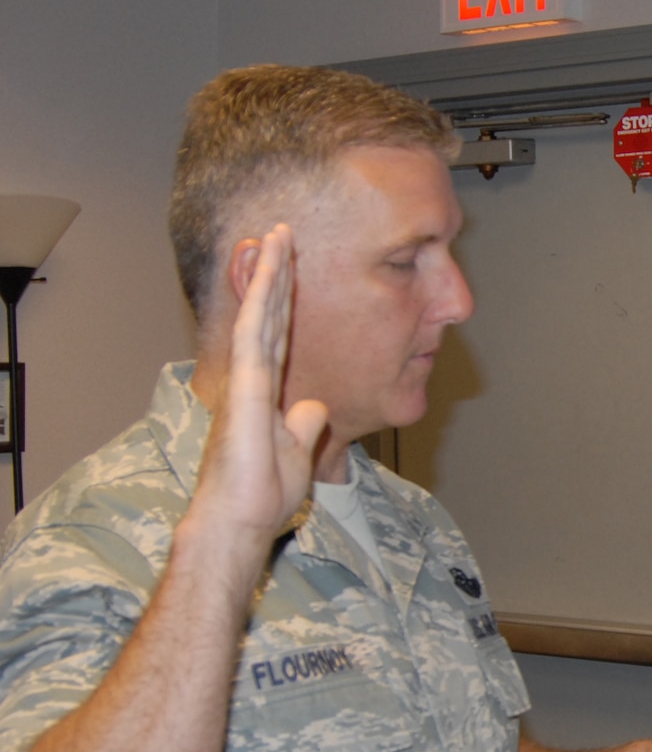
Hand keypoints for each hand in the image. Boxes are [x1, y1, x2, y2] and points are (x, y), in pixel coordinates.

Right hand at [189, 227, 327, 546]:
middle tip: (279, 232)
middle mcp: (251, 378)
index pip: (278, 334)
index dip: (284, 300)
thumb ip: (302, 424)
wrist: (238, 519)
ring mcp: (245, 381)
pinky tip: (268, 275)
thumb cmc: (259, 494)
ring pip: (258, 315)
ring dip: (267, 275)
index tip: (289, 267)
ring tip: (275, 236)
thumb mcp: (295, 451)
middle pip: (267, 315)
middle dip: (273, 273)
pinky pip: (255, 337)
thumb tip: (313, 405)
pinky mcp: (245, 390)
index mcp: (264, 391)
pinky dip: (261, 304)